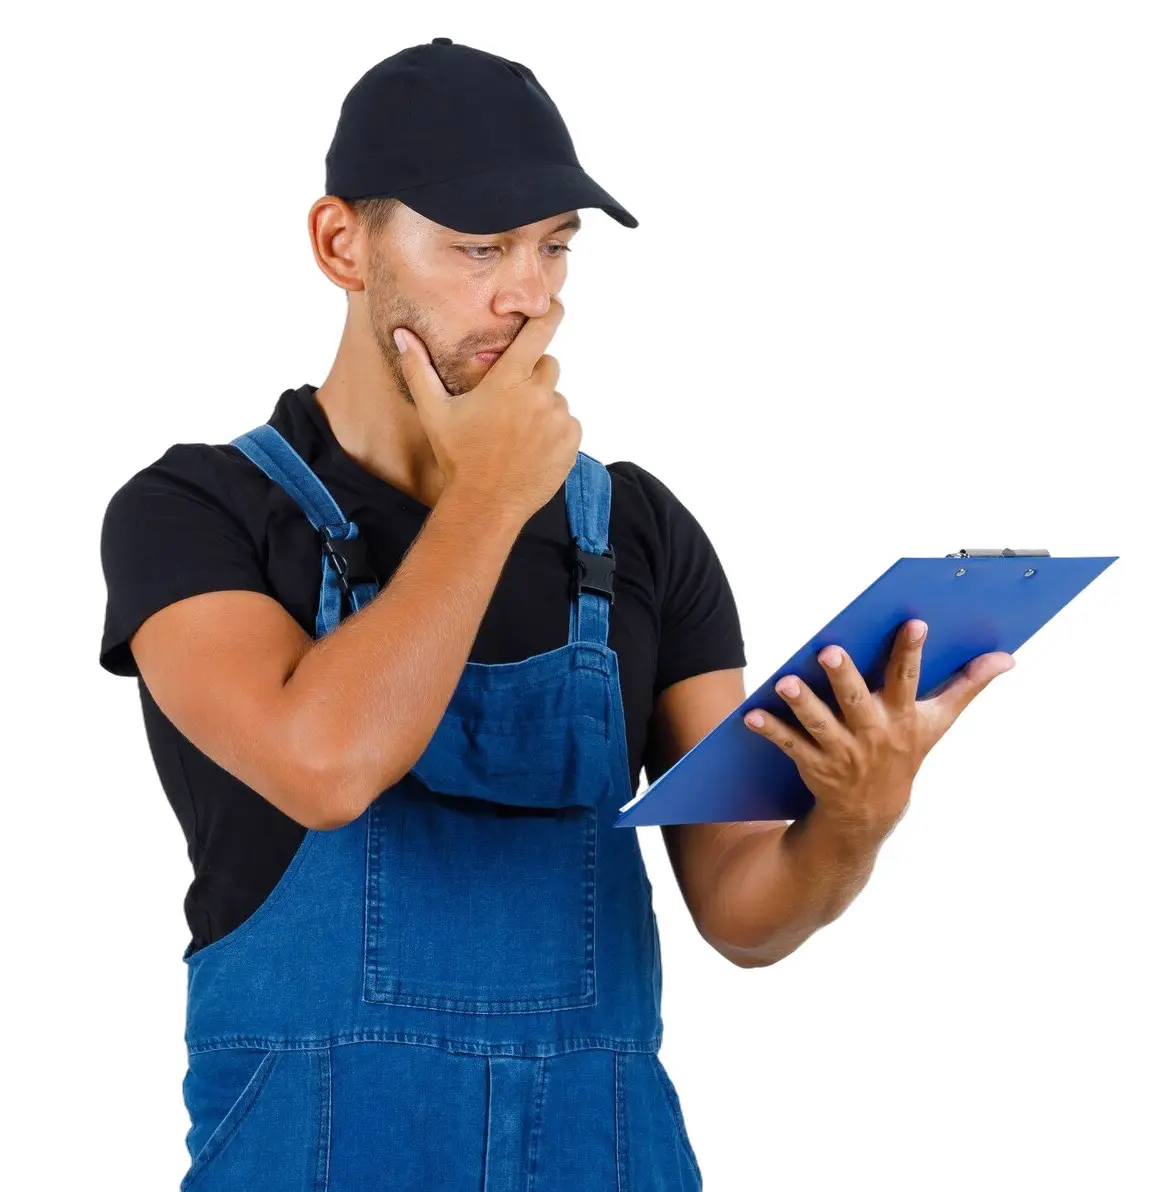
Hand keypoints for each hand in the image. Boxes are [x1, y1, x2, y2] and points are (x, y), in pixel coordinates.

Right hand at [394, 296, 581, 524]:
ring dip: (541, 408)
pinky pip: (567, 424)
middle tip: (508, 404)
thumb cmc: (459, 458)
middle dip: (531, 377)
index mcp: (508, 381)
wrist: (486, 505)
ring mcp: (558, 419)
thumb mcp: (435, 412)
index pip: (538, 333)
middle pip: (547, 366)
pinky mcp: (570, 441)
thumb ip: (419, 369)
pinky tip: (530, 449)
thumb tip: (402, 335)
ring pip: (555, 398)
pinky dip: (553, 432)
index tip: (554, 305)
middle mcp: (539, 395)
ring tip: (516, 435)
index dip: (549, 314)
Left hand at [744, 619, 1015, 843]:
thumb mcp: (938, 722)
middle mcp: (874, 733)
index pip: (909, 678)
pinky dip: (771, 730)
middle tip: (829, 650)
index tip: (914, 622)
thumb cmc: (905, 752)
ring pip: (820, 724)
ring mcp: (843, 751)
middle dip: (844, 677)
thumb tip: (1008, 657)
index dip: (911, 651)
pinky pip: (790, 745)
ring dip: (803, 704)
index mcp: (903, 716)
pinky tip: (753, 715)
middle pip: (858, 700)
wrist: (871, 812)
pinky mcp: (814, 763)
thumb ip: (967, 685)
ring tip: (786, 683)